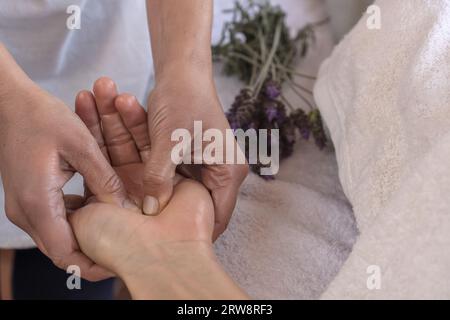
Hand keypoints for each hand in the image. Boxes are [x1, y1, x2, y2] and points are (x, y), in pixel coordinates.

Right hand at [0, 78, 128, 280]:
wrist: (11, 102)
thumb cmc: (42, 117)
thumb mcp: (81, 145)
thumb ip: (103, 179)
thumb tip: (124, 208)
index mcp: (37, 202)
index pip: (64, 253)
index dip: (91, 265)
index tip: (116, 263)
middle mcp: (26, 211)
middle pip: (60, 250)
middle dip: (91, 254)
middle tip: (121, 248)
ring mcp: (24, 206)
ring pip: (57, 237)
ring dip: (83, 236)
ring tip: (113, 230)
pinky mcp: (28, 198)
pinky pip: (52, 221)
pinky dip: (74, 221)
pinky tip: (94, 207)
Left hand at [144, 69, 248, 239]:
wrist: (182, 73)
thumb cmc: (182, 100)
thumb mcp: (169, 142)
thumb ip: (158, 177)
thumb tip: (150, 211)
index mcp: (229, 172)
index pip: (218, 218)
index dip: (195, 234)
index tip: (168, 246)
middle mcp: (224, 172)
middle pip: (201, 208)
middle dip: (177, 219)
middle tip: (151, 236)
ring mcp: (211, 166)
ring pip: (187, 195)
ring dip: (166, 200)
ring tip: (141, 216)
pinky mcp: (196, 159)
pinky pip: (179, 180)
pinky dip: (162, 184)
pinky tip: (142, 191)